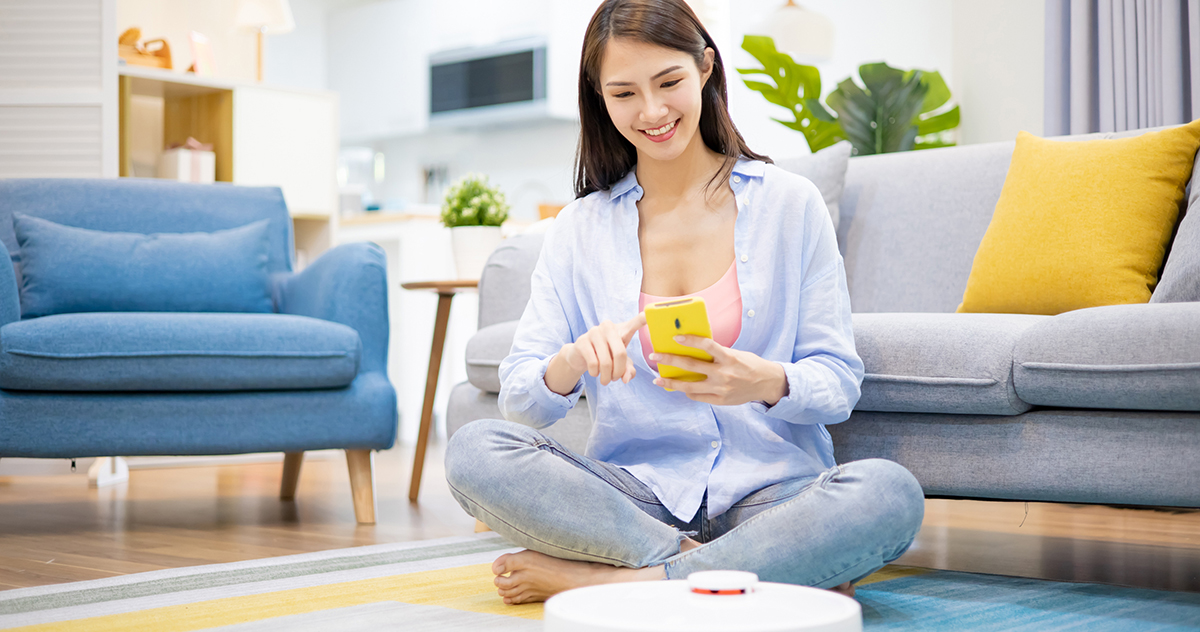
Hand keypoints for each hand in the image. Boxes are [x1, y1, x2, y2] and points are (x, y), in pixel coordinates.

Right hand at [556, 312, 647, 386]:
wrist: (580, 356)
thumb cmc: (604, 357)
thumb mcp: (619, 363)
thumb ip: (627, 370)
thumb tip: (626, 378)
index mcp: (621, 329)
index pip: (633, 324)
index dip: (641, 320)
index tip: (648, 313)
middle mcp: (607, 327)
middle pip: (620, 354)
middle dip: (618, 372)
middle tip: (616, 379)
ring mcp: (593, 332)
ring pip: (606, 362)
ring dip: (607, 376)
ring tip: (606, 379)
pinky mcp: (582, 341)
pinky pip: (593, 363)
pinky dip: (595, 373)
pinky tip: (594, 372)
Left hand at [650, 335, 788, 405]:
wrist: (767, 384)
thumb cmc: (749, 364)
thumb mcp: (735, 354)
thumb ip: (716, 353)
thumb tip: (692, 349)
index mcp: (729, 358)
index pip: (706, 345)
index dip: (690, 341)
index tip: (675, 337)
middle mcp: (724, 373)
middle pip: (691, 366)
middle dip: (670, 360)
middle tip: (654, 355)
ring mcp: (721, 389)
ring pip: (689, 386)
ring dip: (671, 382)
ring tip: (658, 380)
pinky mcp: (720, 400)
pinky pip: (697, 396)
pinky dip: (687, 391)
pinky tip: (680, 387)